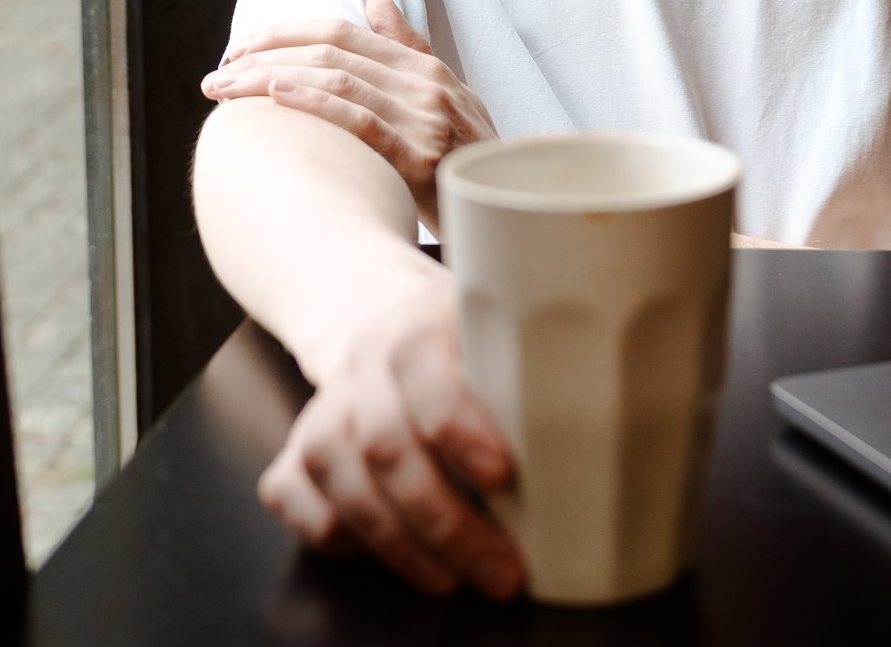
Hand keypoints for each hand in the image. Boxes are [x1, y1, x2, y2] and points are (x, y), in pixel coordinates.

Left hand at [202, 0, 497, 232]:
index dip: (284, 33)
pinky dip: (314, 102)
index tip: (239, 49)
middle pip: (330, 52)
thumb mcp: (446, 95)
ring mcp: (424, 119)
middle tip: (217, 74)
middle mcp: (425, 84)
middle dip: (263, 57)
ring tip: (225, 90)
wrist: (507, 211)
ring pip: (336, 80)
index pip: (343, 32)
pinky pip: (359, 120)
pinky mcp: (420, 159)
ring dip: (269, 79)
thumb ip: (408, 47)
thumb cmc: (467, 158)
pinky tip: (276, 98)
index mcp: (425, 66)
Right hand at [257, 288, 523, 598]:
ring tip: (453, 580)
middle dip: (445, 520)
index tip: (504, 476)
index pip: (428, 375)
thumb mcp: (497, 332)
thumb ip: (532, 373)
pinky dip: (334, 535)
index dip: (460, 428)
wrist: (372, 309)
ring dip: (397, 543)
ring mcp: (323, 405)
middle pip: (387, 445)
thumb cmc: (458, 340)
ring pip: (340, 478)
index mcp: (422, 328)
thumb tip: (599, 436)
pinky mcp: (296, 444)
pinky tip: (384, 556)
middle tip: (500, 570)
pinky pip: (292, 495)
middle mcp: (364, 365)